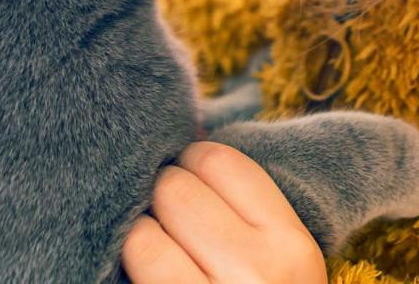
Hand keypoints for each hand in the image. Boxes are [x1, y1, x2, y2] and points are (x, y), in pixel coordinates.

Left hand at [122, 141, 326, 283]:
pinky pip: (133, 264)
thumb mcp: (283, 264)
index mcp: (292, 245)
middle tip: (162, 215)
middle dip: (162, 196)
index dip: (192, 161)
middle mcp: (256, 269)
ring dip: (139, 234)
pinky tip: (138, 272)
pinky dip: (126, 261)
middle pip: (177, 188)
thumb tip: (189, 147)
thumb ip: (250, 218)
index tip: (185, 175)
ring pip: (143, 230)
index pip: (223, 162)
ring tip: (152, 249)